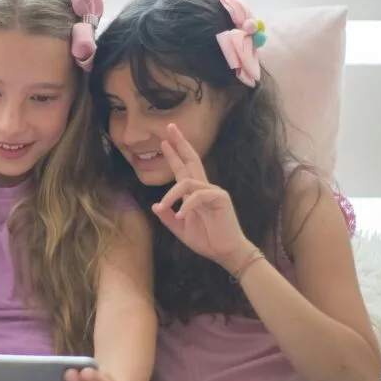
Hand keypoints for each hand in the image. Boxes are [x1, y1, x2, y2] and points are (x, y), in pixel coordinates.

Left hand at [150, 123, 253, 269]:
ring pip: (187, 182)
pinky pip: (198, 195)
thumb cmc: (206, 240)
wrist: (225, 253)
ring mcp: (213, 191)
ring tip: (164, 207)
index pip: (183, 169)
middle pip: (192, 159)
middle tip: (169, 128)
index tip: (164, 141)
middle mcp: (203, 188)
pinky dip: (186, 205)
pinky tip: (180, 215)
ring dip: (171, 195)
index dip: (173, 155)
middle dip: (180, 143)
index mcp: (194, 193)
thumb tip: (154, 206)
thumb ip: (168, 217)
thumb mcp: (180, 228)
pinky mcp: (220, 198)